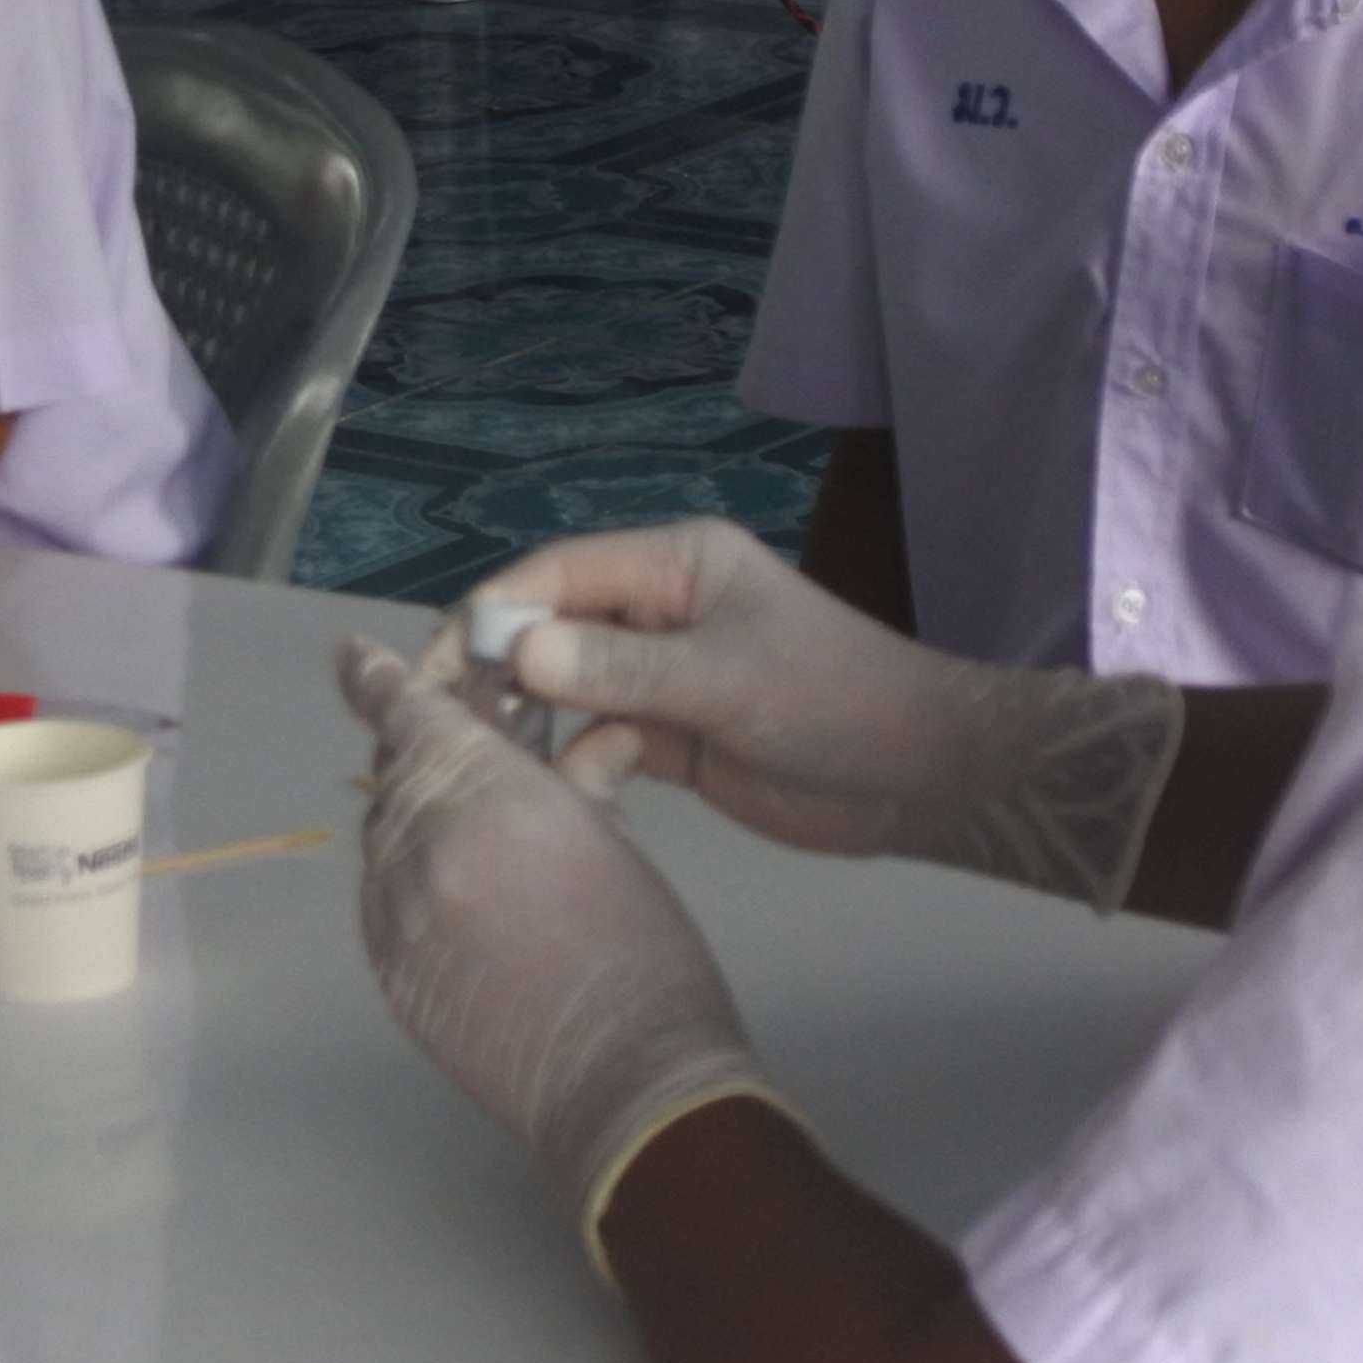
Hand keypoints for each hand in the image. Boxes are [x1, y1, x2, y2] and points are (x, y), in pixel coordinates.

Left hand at [338, 636, 771, 1262]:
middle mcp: (423, 845)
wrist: (626, 1080)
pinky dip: (407, 882)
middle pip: (394, 773)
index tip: (356, 657)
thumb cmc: (644, 955)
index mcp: (487, 796)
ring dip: (415, 819)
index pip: (410, 714)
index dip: (379, 679)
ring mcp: (395, 915)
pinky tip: (457, 892)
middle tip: (456, 752)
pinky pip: (379, 902)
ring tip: (472, 830)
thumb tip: (583, 741)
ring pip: (383, 837)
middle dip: (418, 753)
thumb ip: (573, 780)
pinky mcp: (390, 972)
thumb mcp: (612, 841)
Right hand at [459, 518, 1178, 911]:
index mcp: (672, 565)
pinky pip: (594, 740)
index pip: (555, 572)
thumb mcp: (725, 680)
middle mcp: (654, 610)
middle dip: (496, 671)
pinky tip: (570, 797)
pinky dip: (575, 766)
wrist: (922, 780)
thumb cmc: (834, 703)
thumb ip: (618, 668)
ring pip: (563, 689)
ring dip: (530, 724)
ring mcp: (659, 675)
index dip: (491, 613)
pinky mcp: (668, 735)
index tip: (440, 666)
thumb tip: (514, 650)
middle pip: (546, 628)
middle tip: (446, 728)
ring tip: (493, 768)